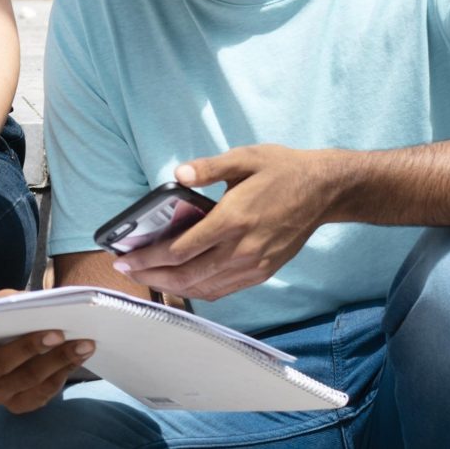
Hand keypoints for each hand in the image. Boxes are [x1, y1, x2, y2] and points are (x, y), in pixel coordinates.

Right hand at [0, 288, 94, 413]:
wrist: (40, 335)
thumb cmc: (19, 317)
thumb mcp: (12, 302)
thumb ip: (8, 300)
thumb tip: (16, 304)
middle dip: (26, 348)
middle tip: (55, 332)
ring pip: (25, 379)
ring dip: (57, 359)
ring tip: (82, 342)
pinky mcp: (20, 404)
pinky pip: (43, 391)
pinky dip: (64, 371)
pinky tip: (81, 354)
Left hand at [113, 145, 347, 301]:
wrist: (325, 190)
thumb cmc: (283, 170)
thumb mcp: (244, 158)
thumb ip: (208, 167)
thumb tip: (178, 174)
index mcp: (233, 220)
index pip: (180, 250)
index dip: (148, 258)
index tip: (124, 258)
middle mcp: (242, 249)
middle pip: (187, 275)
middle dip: (152, 276)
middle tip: (127, 271)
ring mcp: (254, 264)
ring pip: (205, 288)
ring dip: (172, 287)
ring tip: (149, 278)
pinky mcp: (263, 271)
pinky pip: (224, 289)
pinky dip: (199, 290)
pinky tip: (182, 283)